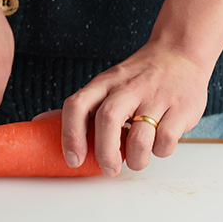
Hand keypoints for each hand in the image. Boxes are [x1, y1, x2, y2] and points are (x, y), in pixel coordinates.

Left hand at [60, 41, 210, 175]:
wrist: (181, 52)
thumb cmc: (138, 77)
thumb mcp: (106, 84)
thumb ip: (80, 107)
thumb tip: (41, 124)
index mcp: (105, 83)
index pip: (77, 105)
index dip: (70, 135)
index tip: (73, 160)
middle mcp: (128, 88)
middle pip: (107, 120)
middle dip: (104, 153)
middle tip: (108, 169)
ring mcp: (156, 97)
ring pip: (139, 137)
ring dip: (134, 159)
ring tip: (135, 160)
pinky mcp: (180, 108)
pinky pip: (165, 140)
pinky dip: (160, 151)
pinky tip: (157, 145)